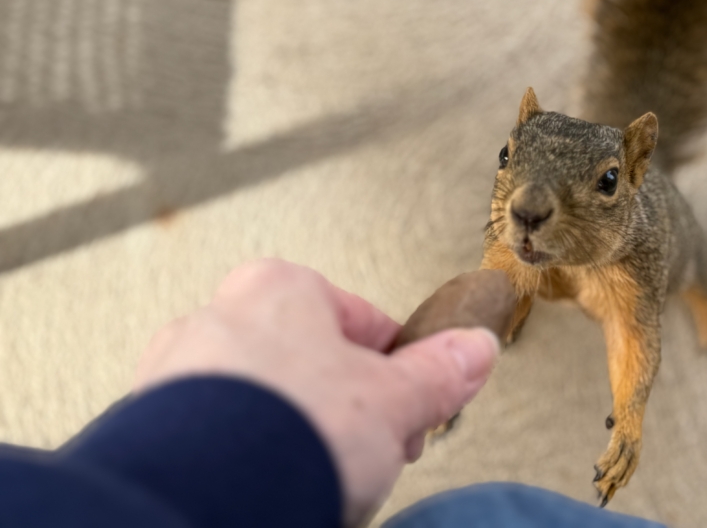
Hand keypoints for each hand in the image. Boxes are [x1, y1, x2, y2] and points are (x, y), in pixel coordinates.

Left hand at [134, 259, 499, 525]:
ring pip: (263, 404)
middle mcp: (218, 318)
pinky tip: (270, 492)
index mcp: (279, 288)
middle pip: (309, 363)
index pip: (362, 321)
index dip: (399, 372)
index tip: (411, 410)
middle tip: (366, 452)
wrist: (201, 502)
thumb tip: (475, 350)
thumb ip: (438, 373)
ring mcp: (174, 375)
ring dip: (296, 437)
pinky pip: (219, 442)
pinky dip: (249, 462)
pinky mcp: (148, 433)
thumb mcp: (394, 402)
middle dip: (345, 409)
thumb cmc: (290, 433)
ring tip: (317, 479)